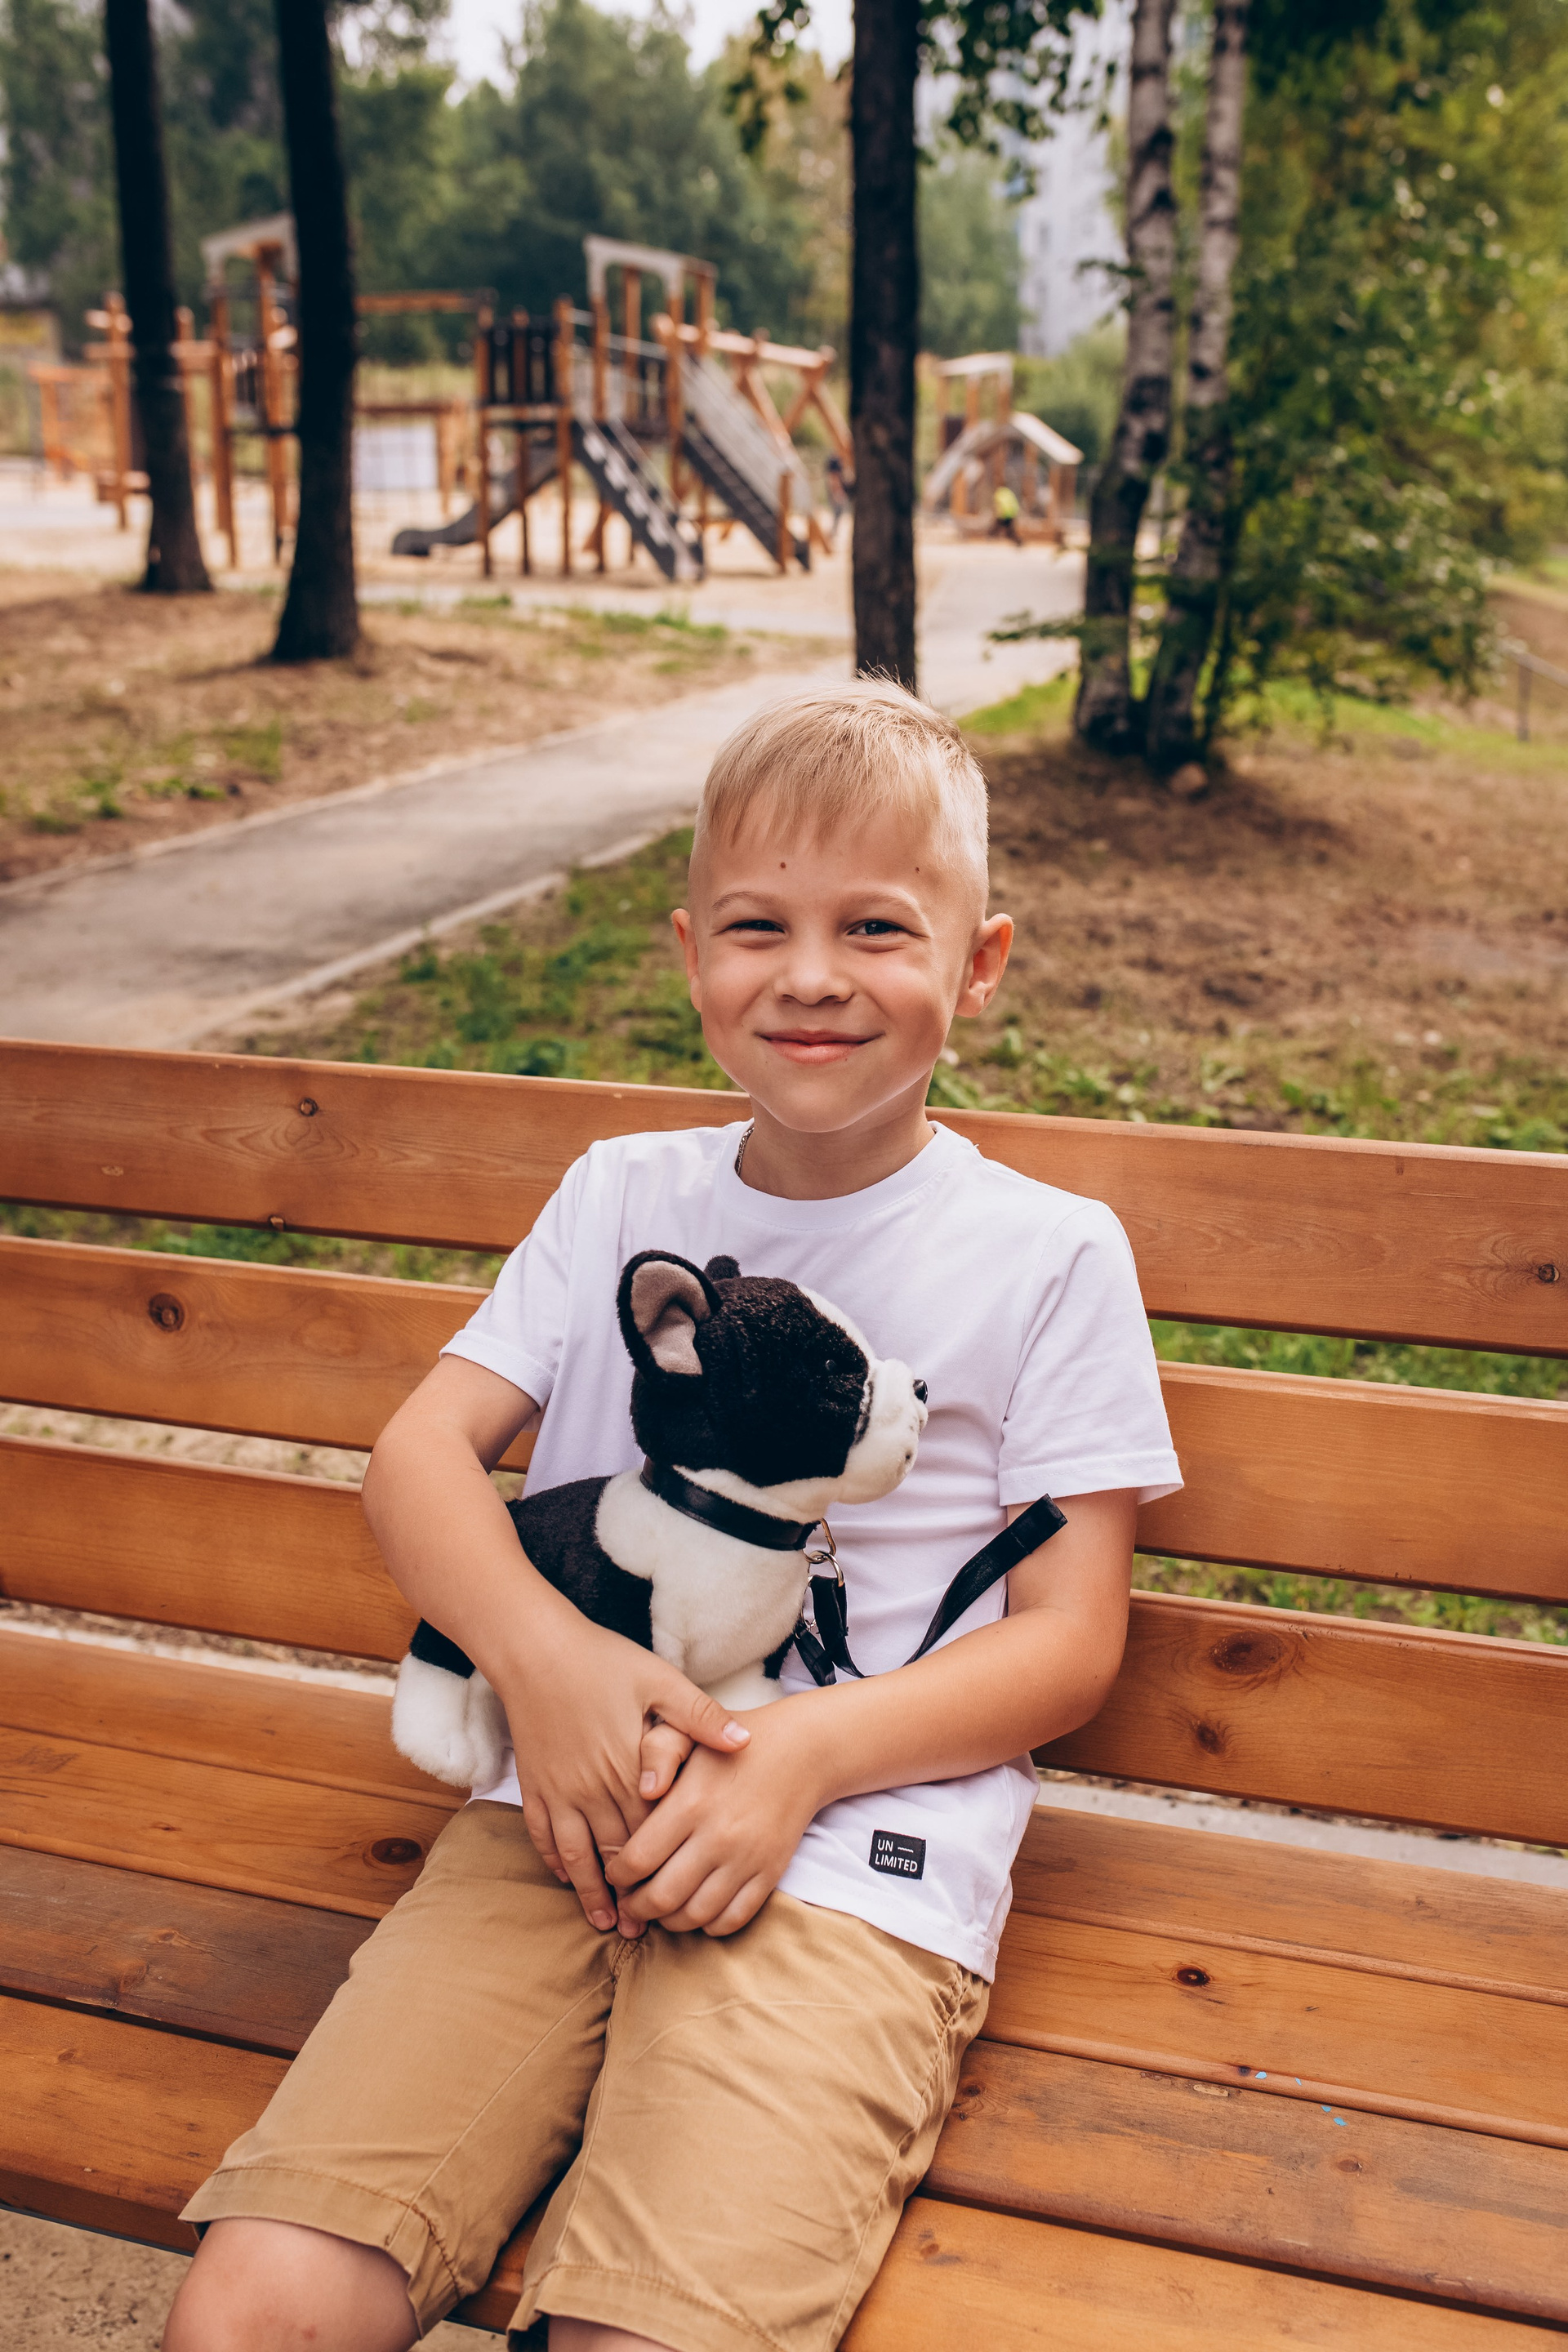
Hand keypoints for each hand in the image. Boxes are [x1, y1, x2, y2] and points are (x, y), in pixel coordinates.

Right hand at [493, 1619, 749, 1935]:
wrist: (535, 1650)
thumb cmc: (601, 1662)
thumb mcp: (659, 1680)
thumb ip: (701, 1717)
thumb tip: (743, 1744)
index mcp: (628, 1767)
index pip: (652, 1832)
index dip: (667, 1867)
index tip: (682, 1896)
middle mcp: (592, 1788)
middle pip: (616, 1852)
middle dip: (632, 1894)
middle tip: (646, 1929)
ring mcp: (559, 1789)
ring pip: (577, 1855)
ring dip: (591, 1891)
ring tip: (605, 1923)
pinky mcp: (534, 1783)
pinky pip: (543, 1834)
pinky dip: (555, 1860)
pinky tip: (566, 1878)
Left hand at [605, 1697, 829, 1937]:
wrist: (801, 1751)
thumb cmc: (733, 1743)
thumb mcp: (688, 1730)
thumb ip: (656, 1751)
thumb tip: (644, 1791)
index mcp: (690, 1803)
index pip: (638, 1859)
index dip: (617, 1875)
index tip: (613, 1873)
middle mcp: (718, 1836)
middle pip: (662, 1896)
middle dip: (637, 1907)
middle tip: (629, 1903)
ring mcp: (747, 1859)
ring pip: (696, 1915)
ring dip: (670, 1922)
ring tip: (660, 1909)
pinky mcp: (770, 1873)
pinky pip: (734, 1918)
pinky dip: (710, 1926)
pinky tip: (697, 1912)